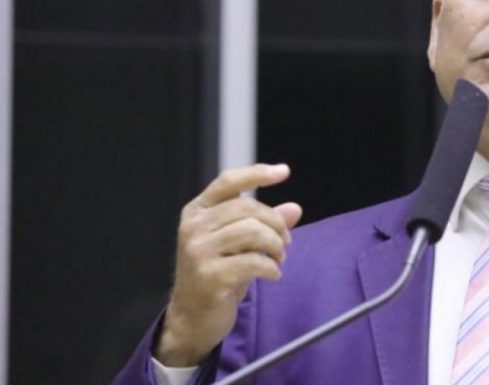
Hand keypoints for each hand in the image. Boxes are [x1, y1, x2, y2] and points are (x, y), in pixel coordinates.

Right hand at [155, 164, 302, 365]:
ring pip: (252, 231)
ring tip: (278, 258)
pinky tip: (272, 274)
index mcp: (197, 212)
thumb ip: (264, 224)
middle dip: (276, 224)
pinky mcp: (208, 275)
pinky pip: (253, 261)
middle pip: (248, 208)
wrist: (193, 317)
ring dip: (275, 245)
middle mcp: (193, 227)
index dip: (257, 173)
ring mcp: (198, 251)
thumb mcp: (240, 245)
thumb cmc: (217, 275)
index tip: (283, 171)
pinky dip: (271, 268)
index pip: (228, 182)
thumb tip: (295, 208)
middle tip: (285, 243)